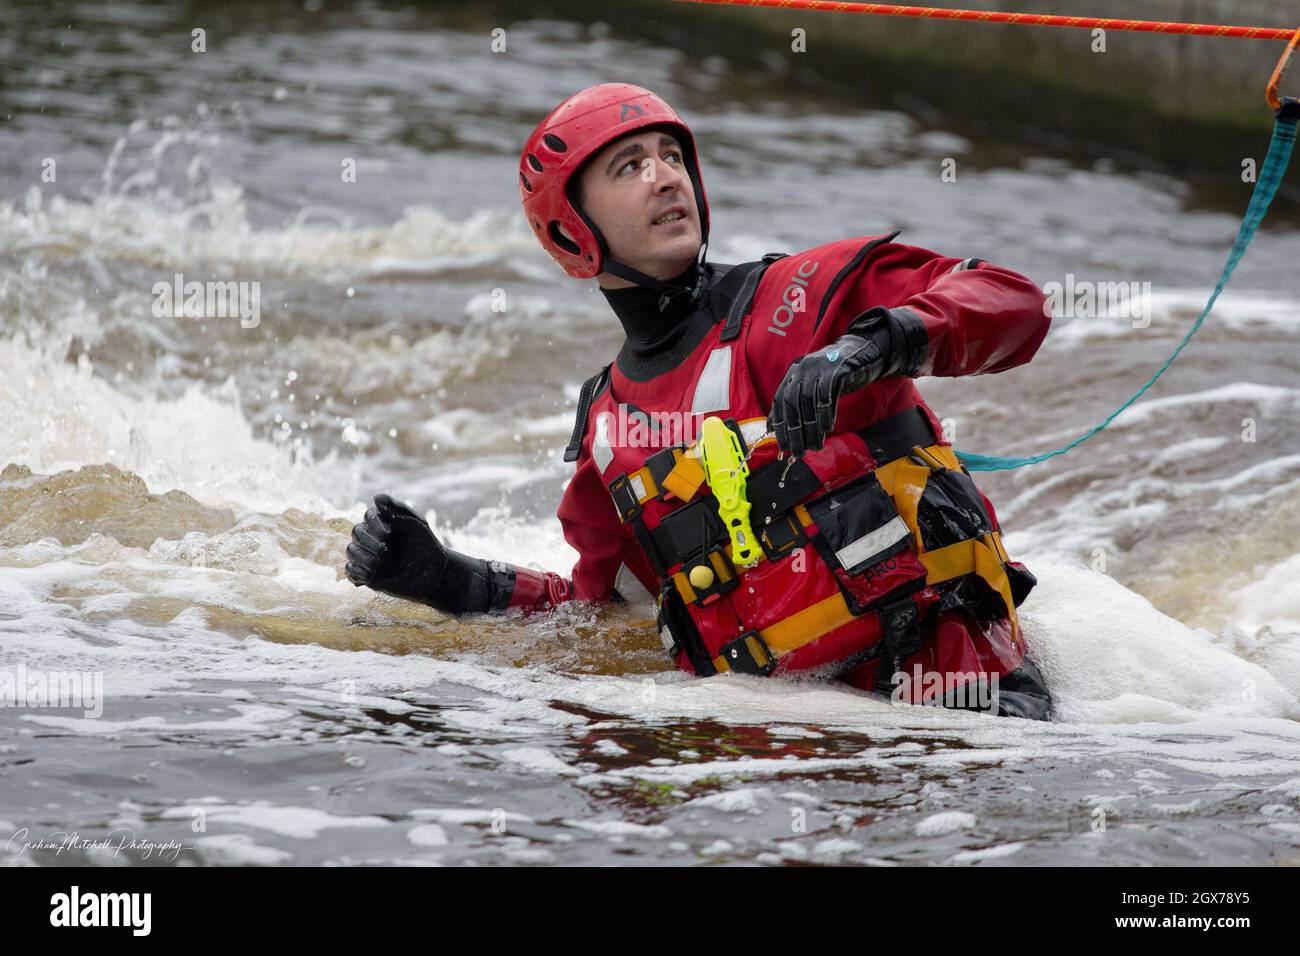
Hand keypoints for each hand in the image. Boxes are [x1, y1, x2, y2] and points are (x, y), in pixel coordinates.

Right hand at [345, 493, 448, 603]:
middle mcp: (374, 538)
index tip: (389, 534)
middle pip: (357, 532)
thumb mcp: (418, 524)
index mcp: (385, 523)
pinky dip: (355, 572)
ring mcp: (370, 555)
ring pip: (351, 550)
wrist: (435, 575)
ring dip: (361, 557)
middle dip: (368, 541)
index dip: (375, 524)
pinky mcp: (367, 574)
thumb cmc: (428, 547)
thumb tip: (376, 497)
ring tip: (378, 564)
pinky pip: (350, 571)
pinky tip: (370, 576)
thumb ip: (398, 509)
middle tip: (385, 551)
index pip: (369, 516)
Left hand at [768, 333, 888, 456]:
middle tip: (798, 452)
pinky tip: (828, 429)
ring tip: (815, 446)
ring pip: (809, 402)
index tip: (783, 446)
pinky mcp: (835, 369)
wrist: (860, 353)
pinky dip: (826, 414)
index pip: (779, 401)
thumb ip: (794, 404)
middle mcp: (802, 368)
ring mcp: (818, 367)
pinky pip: (826, 395)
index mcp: (793, 373)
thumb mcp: (811, 387)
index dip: (780, 424)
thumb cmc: (833, 376)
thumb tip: (772, 427)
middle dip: (794, 431)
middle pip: (792, 403)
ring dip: (811, 428)